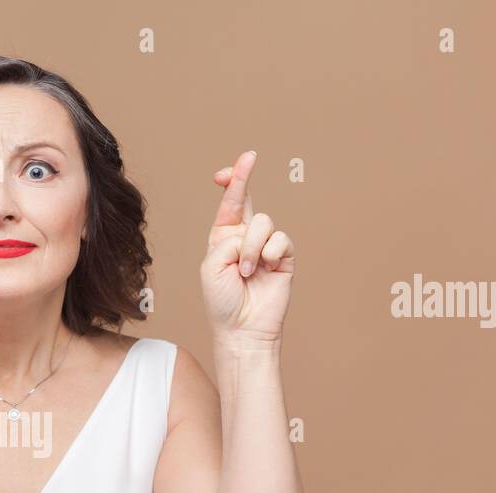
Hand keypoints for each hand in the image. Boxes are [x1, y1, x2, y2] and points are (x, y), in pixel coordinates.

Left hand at [199, 149, 295, 348]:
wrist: (242, 328)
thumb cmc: (222, 301)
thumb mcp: (211, 265)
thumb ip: (228, 240)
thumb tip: (255, 233)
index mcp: (223, 238)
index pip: (230, 203)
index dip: (233, 180)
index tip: (233, 166)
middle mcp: (244, 238)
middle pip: (248, 201)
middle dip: (244, 179)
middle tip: (248, 160)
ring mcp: (266, 247)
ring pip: (263, 222)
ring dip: (252, 246)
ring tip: (246, 271)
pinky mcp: (284, 257)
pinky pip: (280, 239)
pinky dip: (269, 253)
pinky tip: (264, 269)